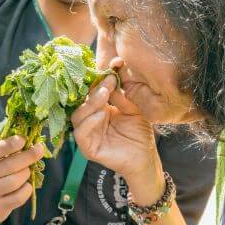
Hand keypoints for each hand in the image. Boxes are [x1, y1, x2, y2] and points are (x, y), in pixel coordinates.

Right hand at [0, 136, 45, 224]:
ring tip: (27, 171)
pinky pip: (18, 197)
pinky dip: (27, 189)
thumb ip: (7, 153)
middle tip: (39, 149)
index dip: (7, 145)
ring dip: (26, 174)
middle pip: (9, 166)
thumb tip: (32, 143)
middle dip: (28, 156)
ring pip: (14, 182)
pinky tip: (26, 186)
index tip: (23, 139)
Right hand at [70, 74, 163, 204]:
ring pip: (78, 116)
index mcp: (98, 109)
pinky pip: (81, 134)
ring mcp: (88, 135)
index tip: (113, 67)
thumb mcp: (132, 109)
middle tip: (109, 80)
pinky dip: (89, 123)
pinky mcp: (88, 149)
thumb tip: (112, 75)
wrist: (146, 158)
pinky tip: (102, 115)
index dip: (98, 79)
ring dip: (90, 103)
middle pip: (82, 102)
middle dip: (94, 90)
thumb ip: (121, 96)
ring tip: (105, 94)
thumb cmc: (139, 134)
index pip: (92, 92)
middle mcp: (90, 121)